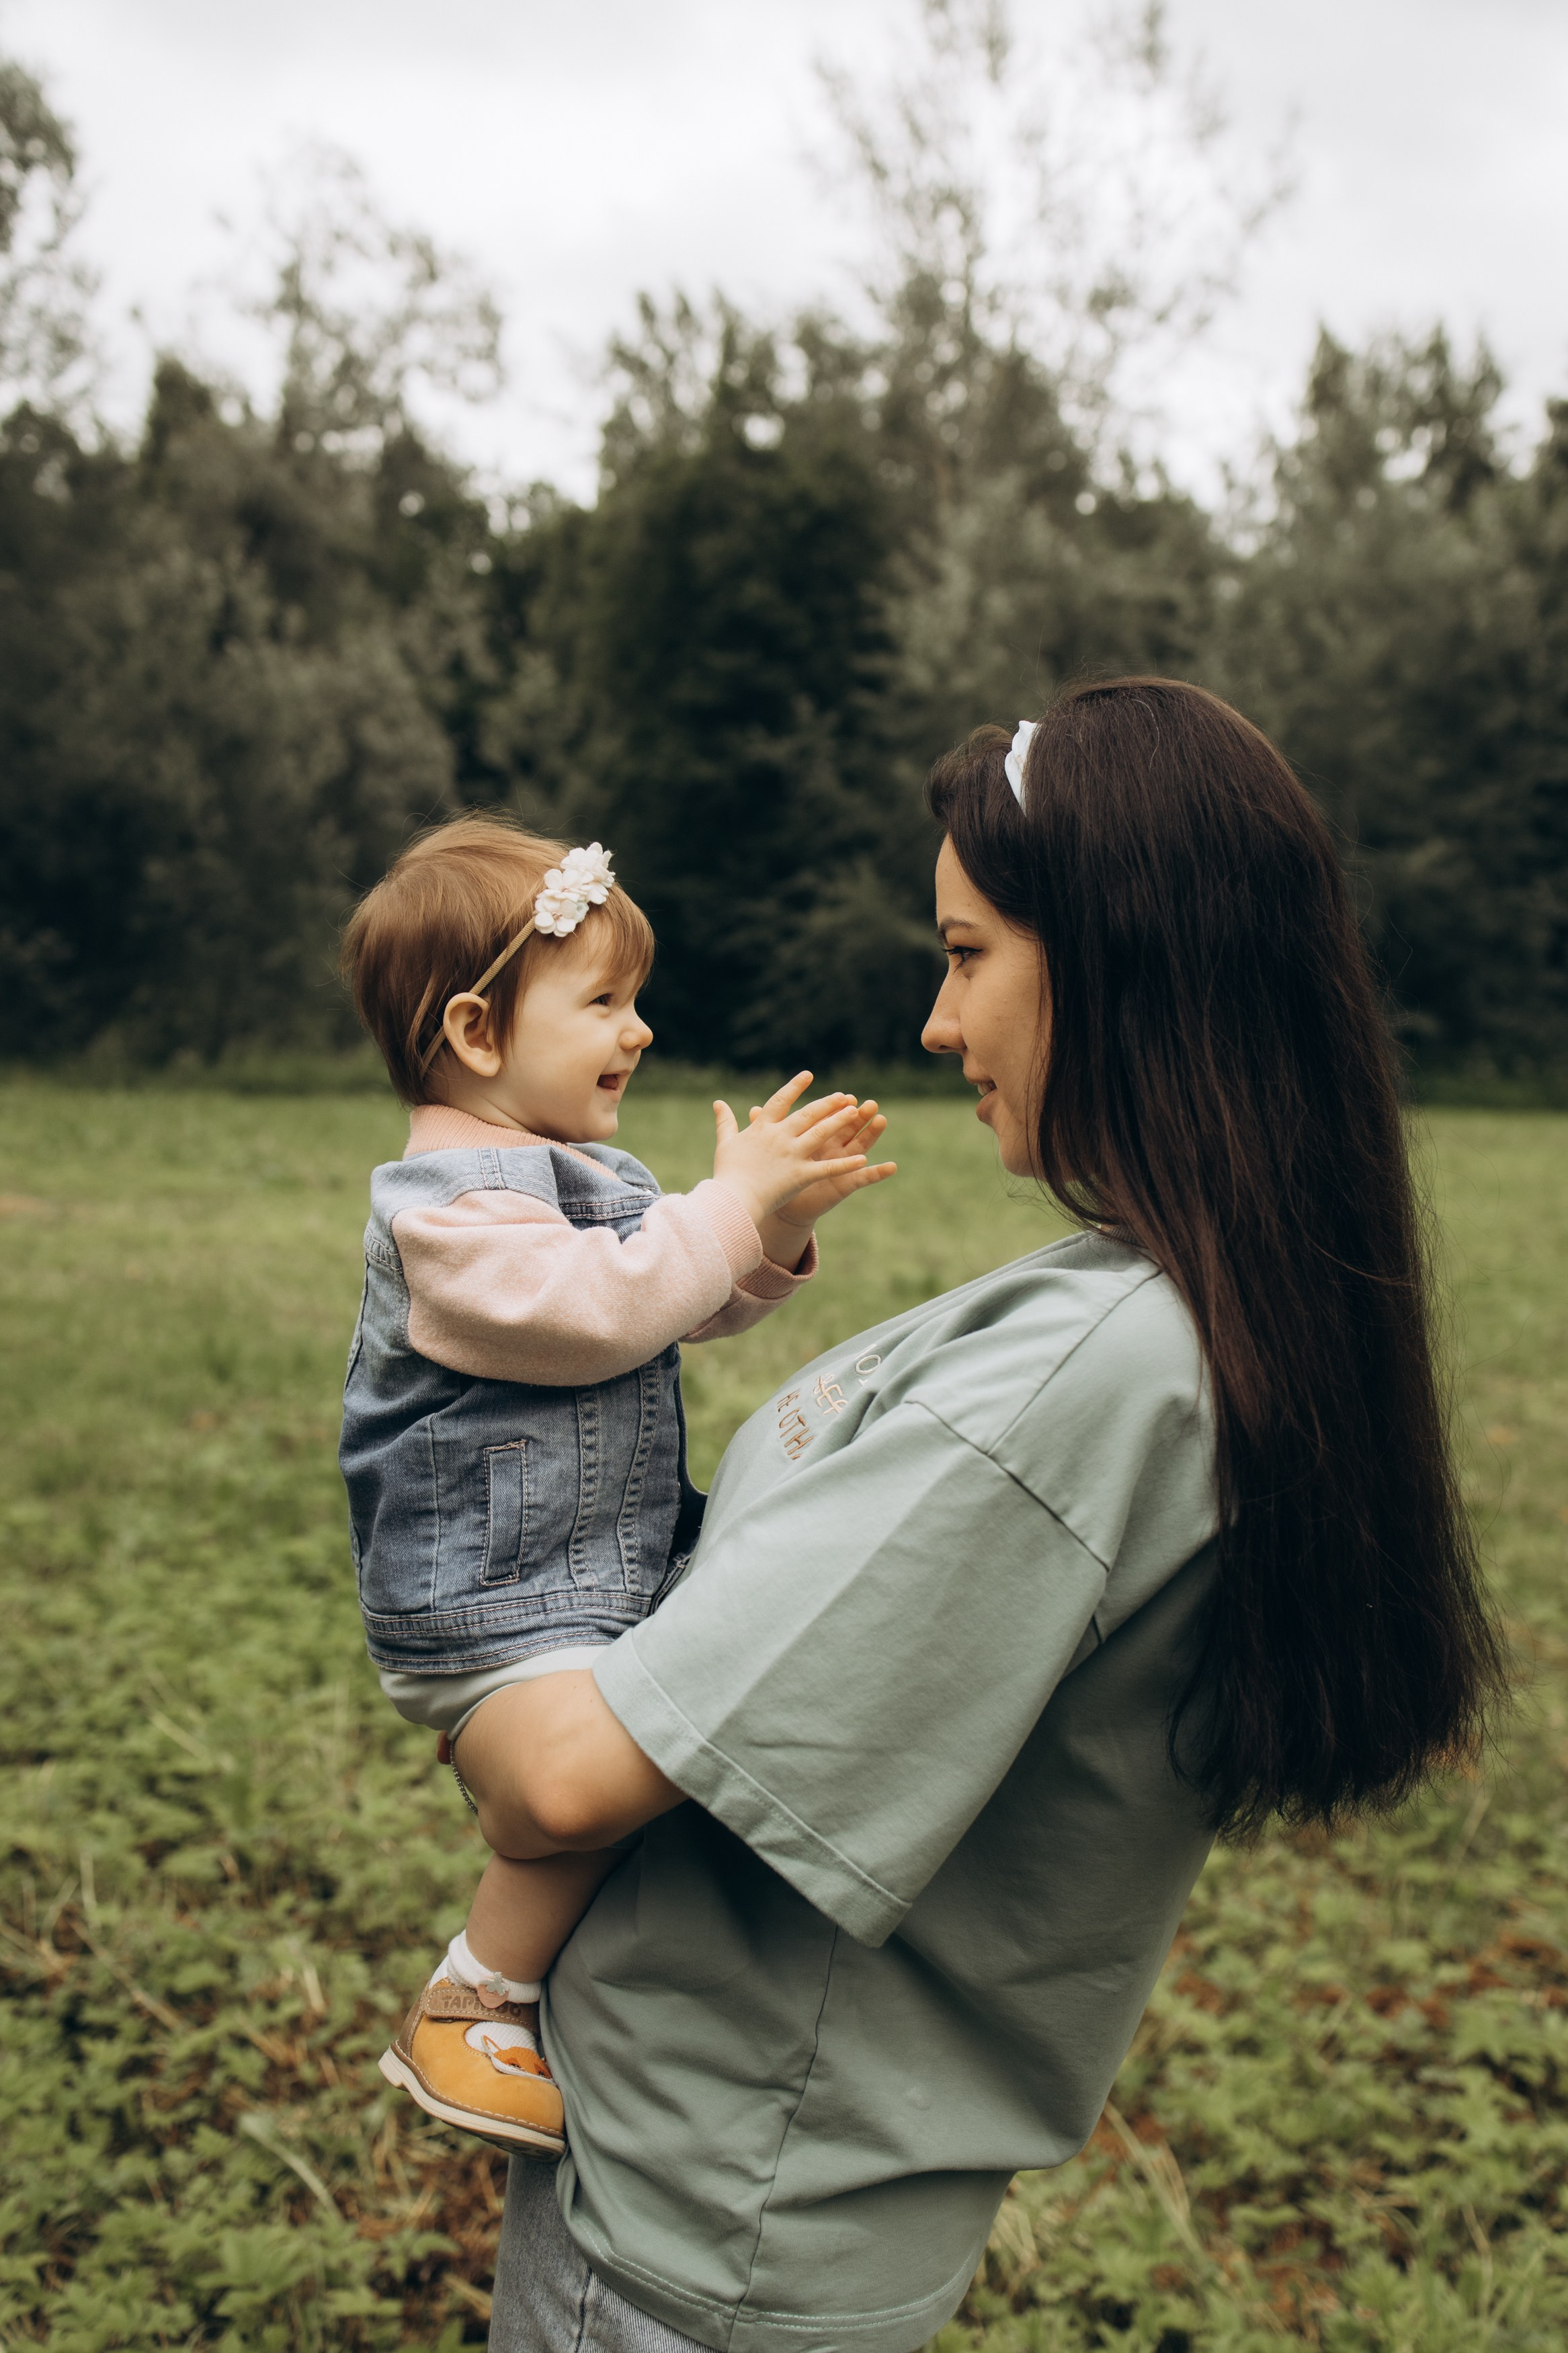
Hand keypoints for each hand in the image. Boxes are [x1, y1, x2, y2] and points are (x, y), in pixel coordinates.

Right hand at [711, 1073, 872, 1235]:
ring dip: (840, 1121)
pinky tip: (863, 1159)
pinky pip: (828, 1168)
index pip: (781, 1101)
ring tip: (856, 1112)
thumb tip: (718, 1103)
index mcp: (762, 1128)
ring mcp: (792, 1155)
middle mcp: (780, 1137)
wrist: (731, 1199)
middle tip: (843, 1096)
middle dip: (827, 1103)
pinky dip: (846, 1164)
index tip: (808, 1075)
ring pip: (821, 1133)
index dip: (795, 1087)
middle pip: (808, 1114)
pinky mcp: (801, 1175)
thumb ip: (725, 1122)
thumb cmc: (727, 1173)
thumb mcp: (725, 1143)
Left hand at [764, 1098, 894, 1230]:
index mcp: (813, 1138)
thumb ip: (765, 1130)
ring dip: (872, 1134)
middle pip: (848, 1128)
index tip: (846, 1095)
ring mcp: (840, 1166)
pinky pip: (863, 1179)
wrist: (782, 1207)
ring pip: (859, 1146)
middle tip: (870, 1103)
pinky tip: (892, 1166)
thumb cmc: (774, 1177)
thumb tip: (752, 1110)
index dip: (836, 1109)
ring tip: (881, 1120)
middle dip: (859, 1115)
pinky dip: (878, 1173)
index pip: (827, 1119)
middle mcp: (831, 1149)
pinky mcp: (844, 1185)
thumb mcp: (770, 1151)